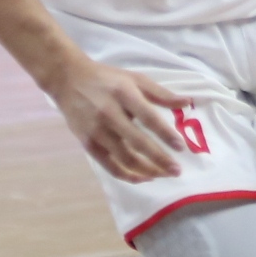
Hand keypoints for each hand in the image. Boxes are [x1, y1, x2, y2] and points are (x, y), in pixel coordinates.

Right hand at [45, 61, 192, 182]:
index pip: (148, 117)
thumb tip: (187, 102)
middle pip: (138, 142)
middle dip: (160, 159)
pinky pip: (110, 166)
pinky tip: (142, 177)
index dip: (165, 134)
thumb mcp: (135, 79)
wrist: (68, 80)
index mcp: (123, 93)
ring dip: (146, 170)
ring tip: (163, 174)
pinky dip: (127, 175)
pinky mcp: (88, 143)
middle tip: (176, 171)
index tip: (181, 147)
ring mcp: (97, 130)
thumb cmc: (107, 79)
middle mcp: (109, 113)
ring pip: (125, 158)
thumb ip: (161, 93)